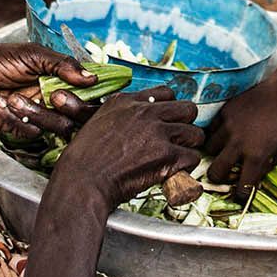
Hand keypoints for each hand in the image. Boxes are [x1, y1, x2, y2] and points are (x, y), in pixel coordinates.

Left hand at [0, 43, 91, 140]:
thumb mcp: (31, 54)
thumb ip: (62, 64)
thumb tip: (92, 77)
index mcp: (59, 75)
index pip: (88, 87)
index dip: (93, 90)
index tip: (90, 85)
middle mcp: (54, 96)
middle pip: (81, 112)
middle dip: (72, 104)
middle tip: (54, 95)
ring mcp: (41, 114)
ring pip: (61, 125)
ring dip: (36, 111)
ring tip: (13, 97)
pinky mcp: (25, 129)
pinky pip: (35, 131)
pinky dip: (16, 117)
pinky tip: (0, 103)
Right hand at [51, 90, 203, 207]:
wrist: (81, 183)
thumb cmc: (84, 162)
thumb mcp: (98, 124)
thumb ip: (122, 118)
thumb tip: (140, 123)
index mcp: (127, 102)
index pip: (166, 93)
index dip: (170, 110)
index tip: (166, 123)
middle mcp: (144, 112)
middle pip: (188, 109)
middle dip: (185, 126)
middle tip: (178, 141)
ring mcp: (157, 132)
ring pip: (195, 134)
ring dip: (188, 148)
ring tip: (177, 159)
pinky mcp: (166, 155)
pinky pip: (192, 157)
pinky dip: (186, 168)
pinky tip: (173, 174)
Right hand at [204, 75, 276, 191]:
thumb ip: (267, 166)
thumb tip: (253, 177)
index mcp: (257, 156)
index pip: (242, 187)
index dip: (241, 195)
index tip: (241, 193)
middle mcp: (239, 143)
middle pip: (215, 172)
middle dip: (219, 177)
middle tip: (225, 174)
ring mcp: (229, 125)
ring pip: (209, 149)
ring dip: (216, 153)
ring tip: (225, 150)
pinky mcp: (226, 111)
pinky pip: (212, 128)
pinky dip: (217, 134)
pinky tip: (227, 133)